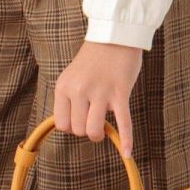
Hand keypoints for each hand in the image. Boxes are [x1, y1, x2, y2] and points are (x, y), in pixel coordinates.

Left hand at [53, 40, 143, 157]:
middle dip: (87, 129)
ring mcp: (100, 93)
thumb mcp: (72, 76)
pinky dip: (126, 139)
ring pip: (95, 130)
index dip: (72, 127)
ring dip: (100, 134)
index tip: (80, 119)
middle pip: (79, 130)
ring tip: (104, 128)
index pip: (62, 124)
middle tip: (94, 118)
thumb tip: (72, 125)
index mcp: (63, 87)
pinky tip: (127, 152)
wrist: (115, 37)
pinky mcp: (120, 94)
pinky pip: (123, 123)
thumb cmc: (94, 58)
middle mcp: (79, 91)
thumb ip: (70, 98)